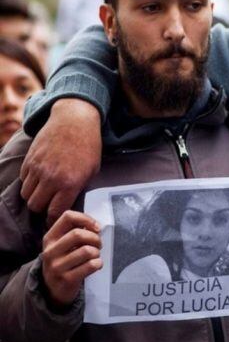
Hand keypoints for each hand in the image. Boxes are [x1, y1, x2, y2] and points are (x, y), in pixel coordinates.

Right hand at [20, 98, 101, 224]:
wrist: (74, 121)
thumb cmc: (88, 146)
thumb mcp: (92, 170)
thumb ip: (79, 188)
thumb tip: (70, 203)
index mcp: (70, 183)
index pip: (54, 212)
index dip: (54, 219)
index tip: (55, 219)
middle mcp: (51, 178)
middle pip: (36, 206)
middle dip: (42, 208)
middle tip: (49, 204)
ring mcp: (38, 168)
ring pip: (26, 194)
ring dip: (34, 196)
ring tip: (45, 192)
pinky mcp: (29, 159)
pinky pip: (23, 180)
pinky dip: (29, 182)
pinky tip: (40, 178)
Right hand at [41, 210, 101, 306]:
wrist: (52, 289)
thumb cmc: (64, 261)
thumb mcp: (63, 245)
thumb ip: (76, 232)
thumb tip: (95, 226)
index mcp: (50, 238)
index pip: (68, 217)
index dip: (86, 219)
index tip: (97, 228)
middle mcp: (50, 251)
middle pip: (78, 234)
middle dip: (95, 238)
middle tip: (98, 245)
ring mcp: (57, 266)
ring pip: (87, 250)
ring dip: (97, 252)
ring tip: (95, 256)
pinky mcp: (67, 279)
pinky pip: (91, 265)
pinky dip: (98, 263)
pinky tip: (96, 265)